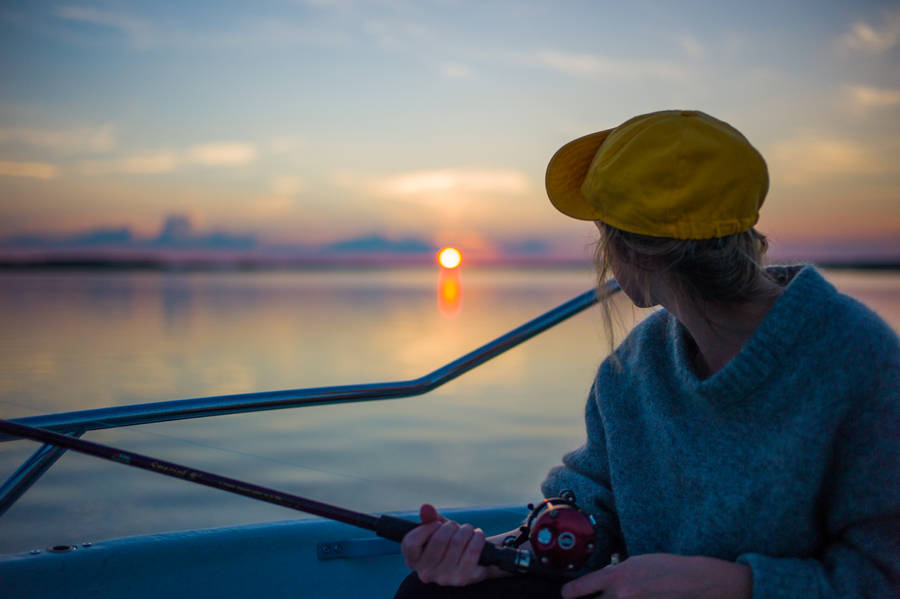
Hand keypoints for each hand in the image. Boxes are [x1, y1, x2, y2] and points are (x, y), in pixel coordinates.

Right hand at [399, 504, 491, 585]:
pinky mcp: (463, 579)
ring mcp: (445, 578)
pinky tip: (477, 535)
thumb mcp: (437, 529)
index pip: (411, 543)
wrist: (474, 562)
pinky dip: (477, 537)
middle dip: (450, 526)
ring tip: (467, 530)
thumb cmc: (450, 542)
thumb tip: (426, 508)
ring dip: (466, 529)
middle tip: (455, 526)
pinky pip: (472, 550)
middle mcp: (426, 573)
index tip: (437, 524)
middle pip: (438, 539)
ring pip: (457, 542)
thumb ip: (429, 518)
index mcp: (414, 561)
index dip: (426, 528)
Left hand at [561, 553, 751, 598]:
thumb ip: (616, 575)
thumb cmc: (668, 569)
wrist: (698, 583)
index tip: (567, 595)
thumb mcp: (637, 563)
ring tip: (621, 597)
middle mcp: (621, 596)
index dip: (570, 593)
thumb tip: (602, 585)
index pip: (581, 588)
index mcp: (617, 576)